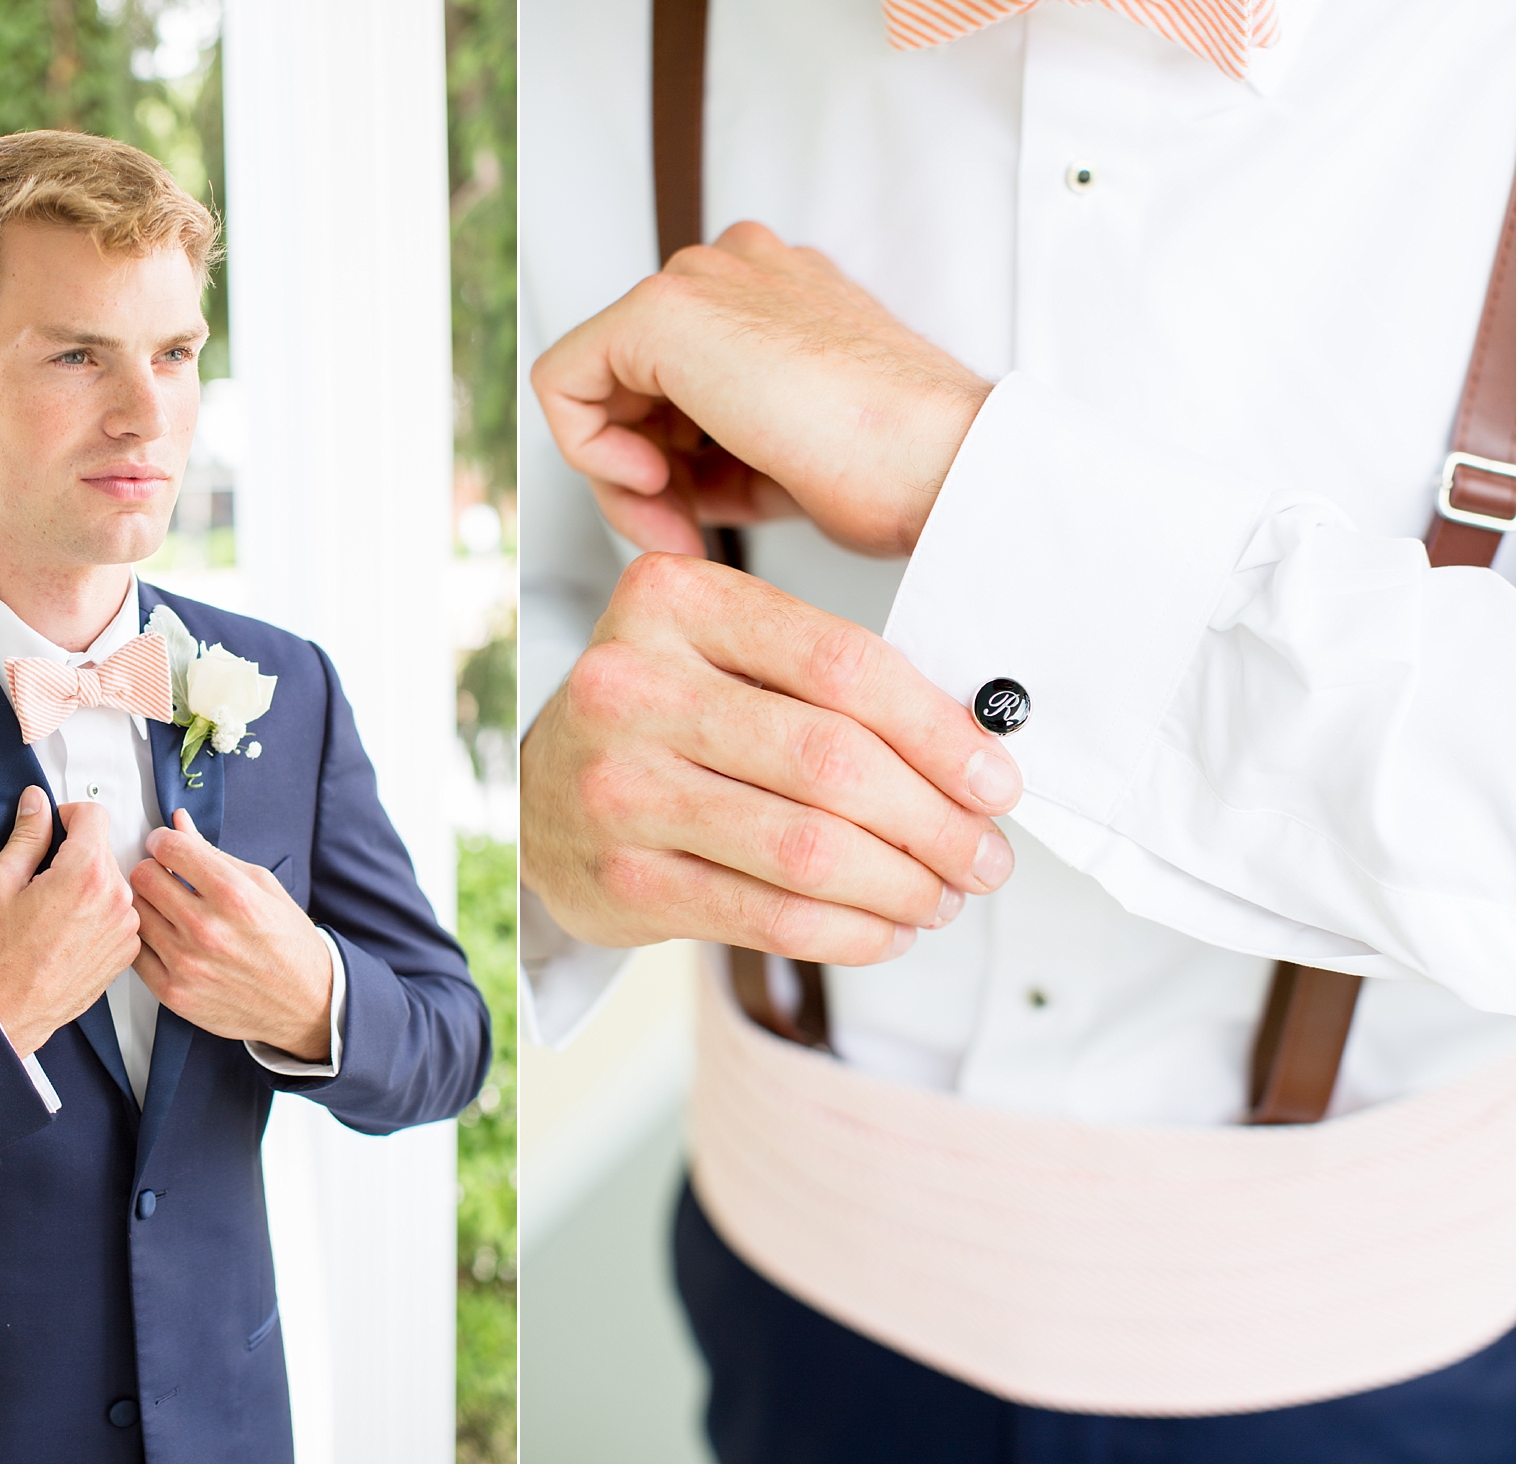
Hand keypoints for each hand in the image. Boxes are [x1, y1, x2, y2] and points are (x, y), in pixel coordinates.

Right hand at [0, 788, 140, 1056]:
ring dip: (88, 884)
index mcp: (85, 873)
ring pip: (112, 880)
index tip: (53, 829)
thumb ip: (26, 835)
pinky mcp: (128, 948)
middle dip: (74, 854)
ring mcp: (126, 925)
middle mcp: (115, 897)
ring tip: (55, 911)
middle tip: (42, 881)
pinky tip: (69, 930)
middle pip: (102, 848)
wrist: (8, 1010)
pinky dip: (98, 912)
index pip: (94, 814)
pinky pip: (119, 911)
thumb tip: (37, 803)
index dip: (68, 815)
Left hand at [129, 811, 332, 1061]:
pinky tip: (165, 936)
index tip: (166, 845)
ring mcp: (187, 964)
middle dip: (152, 869)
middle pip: (142, 877)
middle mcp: (208, 929)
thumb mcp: (262, 886)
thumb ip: (214, 853)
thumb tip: (179, 822)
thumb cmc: (288, 942)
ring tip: (167, 908)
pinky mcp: (174, 993)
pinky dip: (146, 939)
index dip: (164, 840)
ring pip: (134, 912)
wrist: (305, 1004)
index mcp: (234, 896)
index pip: (170, 848)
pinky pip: (135, 952)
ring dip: (146, 904)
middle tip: (165, 876)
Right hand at [521, 554, 1020, 962]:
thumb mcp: (720, 654)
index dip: (939, 730)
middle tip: (984, 855)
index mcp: (672, 602)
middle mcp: (631, 686)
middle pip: (833, 761)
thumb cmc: (661, 720)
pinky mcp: (621, 879)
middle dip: (937, 821)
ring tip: (943, 896)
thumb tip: (973, 750)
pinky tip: (887, 929)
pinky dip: (851, 933)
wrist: (541, 797)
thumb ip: (824, 677)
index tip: (995, 779)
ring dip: (904, 886)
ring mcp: (618, 787)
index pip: (843, 664)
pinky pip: (769, 917)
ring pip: (808, 849)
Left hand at [530, 221, 991, 557]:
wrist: (938, 460)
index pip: (677, 384)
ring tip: (676, 524)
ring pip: (598, 389)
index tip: (693, 518)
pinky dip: (589, 452)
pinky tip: (651, 483)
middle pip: (632, 386)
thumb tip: (657, 479)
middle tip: (678, 532)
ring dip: (621, 479)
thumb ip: (718, 450)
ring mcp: (701, 281)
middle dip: (642, 475)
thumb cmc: (895, 469)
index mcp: (777, 295)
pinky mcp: (661, 310)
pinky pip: (565, 383)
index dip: (670, 462)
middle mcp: (735, 274)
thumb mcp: (784, 459)